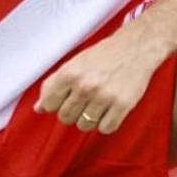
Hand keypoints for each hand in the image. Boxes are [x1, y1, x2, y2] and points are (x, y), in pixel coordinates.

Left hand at [35, 29, 162, 133]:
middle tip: (86, 98)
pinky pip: (106, 128)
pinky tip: (111, 108)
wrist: (137, 47)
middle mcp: (85, 86)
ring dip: (90, 118)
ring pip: (84, 126)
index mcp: (70, 73)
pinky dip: (107, 122)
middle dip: (73, 111)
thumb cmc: (105, 54)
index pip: (49, 105)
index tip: (66, 98)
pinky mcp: (122, 105)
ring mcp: (104, 97)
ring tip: (99, 102)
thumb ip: (54, 84)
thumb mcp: (75, 63)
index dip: (56, 103)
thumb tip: (38, 108)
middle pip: (65, 118)